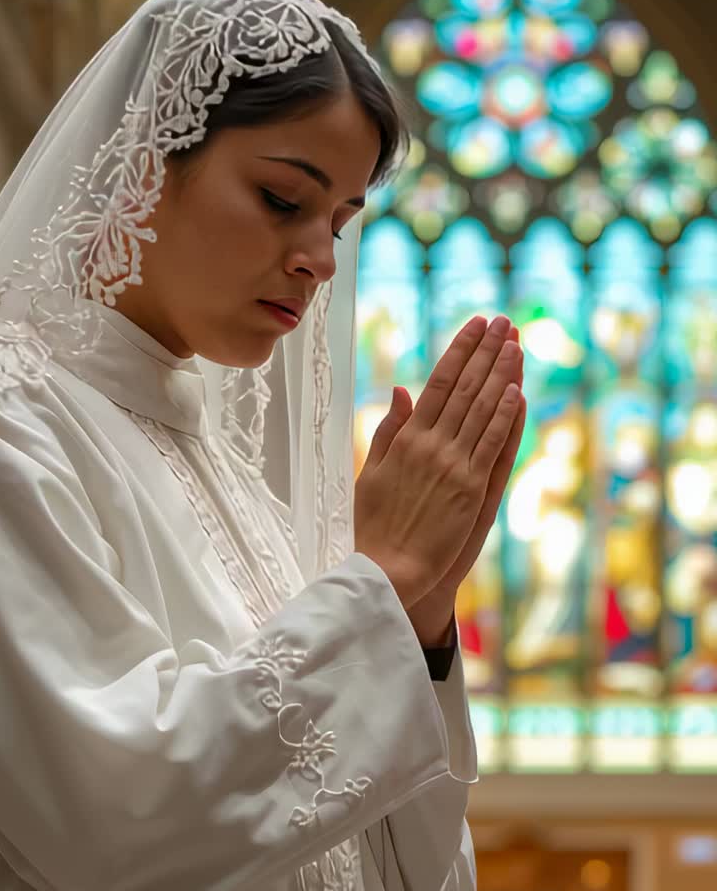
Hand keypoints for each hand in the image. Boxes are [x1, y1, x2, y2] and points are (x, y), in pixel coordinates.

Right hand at [354, 314, 523, 608]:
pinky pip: (492, 446)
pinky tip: (517, 391)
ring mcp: (453, 466)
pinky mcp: (472, 490)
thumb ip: (389, 430)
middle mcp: (431, 445)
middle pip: (465, 387)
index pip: (438, 382)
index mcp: (406, 438)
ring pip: (482, 410)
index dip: (459, 351)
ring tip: (516, 343)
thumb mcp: (373, 472)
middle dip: (486, 351)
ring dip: (502, 374)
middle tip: (504, 321)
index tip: (475, 325)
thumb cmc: (375, 526)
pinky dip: (505, 417)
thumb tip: (401, 390)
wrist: (387, 570)